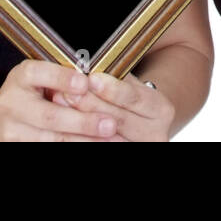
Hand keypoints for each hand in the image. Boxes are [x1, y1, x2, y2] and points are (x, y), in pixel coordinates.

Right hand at [0, 60, 124, 141]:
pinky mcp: (17, 148)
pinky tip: (93, 145)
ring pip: (51, 139)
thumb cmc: (27, 91)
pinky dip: (74, 146)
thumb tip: (97, 80)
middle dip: (82, 122)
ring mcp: (12, 130)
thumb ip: (61, 76)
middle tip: (110, 124)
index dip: (62, 79)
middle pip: (49, 115)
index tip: (85, 84)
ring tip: (110, 140)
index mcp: (21, 76)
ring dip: (83, 141)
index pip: (39, 73)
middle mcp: (12, 103)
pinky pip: (49, 149)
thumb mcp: (38, 76)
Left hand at [52, 71, 175, 140]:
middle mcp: (155, 134)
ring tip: (59, 105)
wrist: (143, 122)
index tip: (90, 78)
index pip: (134, 98)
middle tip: (66, 92)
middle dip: (90, 105)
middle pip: (118, 120)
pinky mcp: (125, 153)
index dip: (111, 89)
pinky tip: (64, 127)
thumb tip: (87, 67)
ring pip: (106, 137)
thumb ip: (116, 77)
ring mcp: (139, 148)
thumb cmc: (131, 98)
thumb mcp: (132, 84)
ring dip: (80, 122)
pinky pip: (99, 145)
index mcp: (161, 110)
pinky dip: (81, 137)